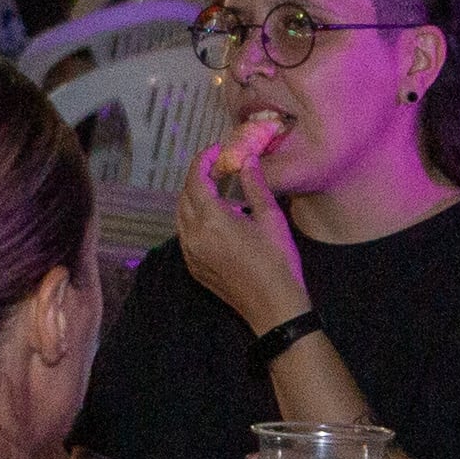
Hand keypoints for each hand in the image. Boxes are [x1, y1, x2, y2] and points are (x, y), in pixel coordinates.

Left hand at [173, 116, 307, 334]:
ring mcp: (191, 254)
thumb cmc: (278, 262)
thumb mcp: (271, 219)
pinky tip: (214, 218)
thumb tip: (247, 160)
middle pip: (185, 195)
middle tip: (218, 167)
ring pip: (181, 215)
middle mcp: (194, 236)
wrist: (273, 307)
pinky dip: (193, 218)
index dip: (204, 160)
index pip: (196, 179)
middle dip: (198, 177)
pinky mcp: (194, 267)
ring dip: (193, 197)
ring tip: (215, 188)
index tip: (217, 151)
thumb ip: (255, 185)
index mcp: (212, 220)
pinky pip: (185, 234)